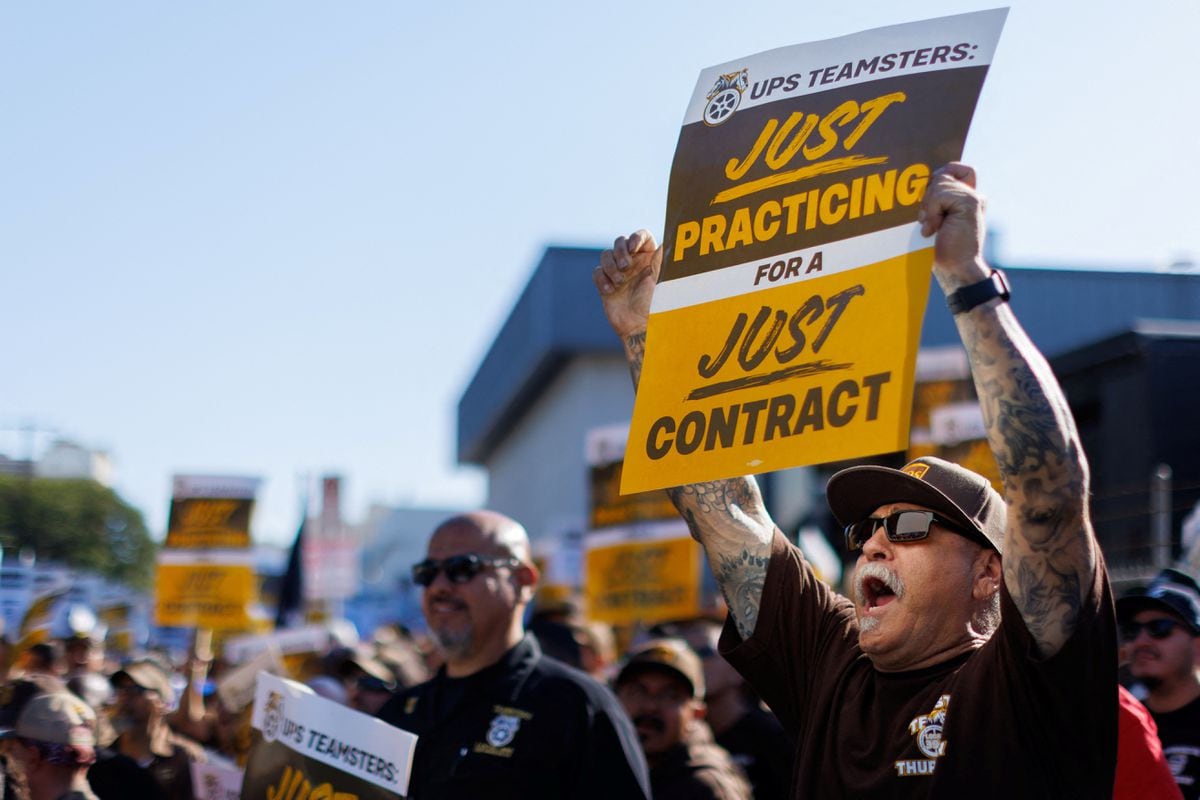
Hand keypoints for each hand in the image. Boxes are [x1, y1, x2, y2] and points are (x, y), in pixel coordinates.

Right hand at [592, 230, 661, 338]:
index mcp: (649, 258)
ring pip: (606, 255)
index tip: (633, 247)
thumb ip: (660, 260)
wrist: (639, 326)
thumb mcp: (660, 280)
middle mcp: (633, 262)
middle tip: (626, 267)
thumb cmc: (654, 305)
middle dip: (620, 251)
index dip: (636, 237)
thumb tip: (664, 243)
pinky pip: (597, 272)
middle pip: (620, 241)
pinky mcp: (606, 283)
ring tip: (619, 283)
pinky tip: (610, 291)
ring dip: (611, 267)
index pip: (642, 236)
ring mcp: (618, 272)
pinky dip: (602, 280)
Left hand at [918, 162, 988, 290]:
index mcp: (964, 198)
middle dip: (927, 194)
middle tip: (926, 219)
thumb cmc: (940, 250)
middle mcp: (972, 195)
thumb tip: (918, 183)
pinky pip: (941, 193)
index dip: (940, 175)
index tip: (928, 198)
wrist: (955, 270)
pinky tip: (935, 228)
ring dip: (928, 206)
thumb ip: (934, 200)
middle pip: (943, 172)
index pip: (953, 168)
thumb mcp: (933, 220)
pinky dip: (932, 210)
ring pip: (939, 182)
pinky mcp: (971, 202)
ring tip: (931, 228)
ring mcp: (973, 197)